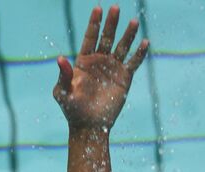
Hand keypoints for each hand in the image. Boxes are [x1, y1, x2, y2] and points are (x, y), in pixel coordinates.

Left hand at [54, 6, 147, 130]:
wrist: (89, 126)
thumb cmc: (73, 110)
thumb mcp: (64, 93)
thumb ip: (63, 75)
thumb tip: (60, 58)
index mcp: (84, 62)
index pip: (90, 38)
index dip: (94, 23)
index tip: (98, 8)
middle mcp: (99, 62)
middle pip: (107, 37)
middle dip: (111, 23)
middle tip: (115, 7)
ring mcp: (112, 68)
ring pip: (122, 46)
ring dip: (128, 35)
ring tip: (133, 22)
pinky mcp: (124, 78)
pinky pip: (133, 62)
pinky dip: (139, 54)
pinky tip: (144, 43)